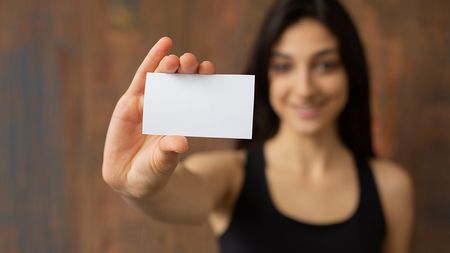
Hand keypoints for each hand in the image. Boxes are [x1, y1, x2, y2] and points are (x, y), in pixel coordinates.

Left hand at [102, 37, 214, 197]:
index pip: (140, 86)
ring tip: (201, 66)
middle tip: (186, 61)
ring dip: (186, 73)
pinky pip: (185, 97)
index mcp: (126, 116)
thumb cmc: (141, 177)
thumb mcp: (150, 170)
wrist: (145, 183)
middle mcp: (143, 108)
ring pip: (172, 85)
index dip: (153, 66)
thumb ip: (163, 156)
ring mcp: (160, 110)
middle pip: (156, 81)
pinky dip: (196, 84)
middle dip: (170, 68)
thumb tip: (181, 141)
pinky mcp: (174, 116)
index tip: (167, 50)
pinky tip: (207, 73)